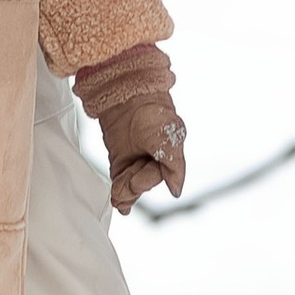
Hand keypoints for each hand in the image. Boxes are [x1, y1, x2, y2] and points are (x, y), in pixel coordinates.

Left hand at [74, 45, 186, 212]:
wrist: (124, 91)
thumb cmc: (152, 110)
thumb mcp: (167, 136)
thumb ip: (174, 164)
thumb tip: (176, 190)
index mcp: (170, 153)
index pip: (161, 176)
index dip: (147, 180)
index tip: (137, 178)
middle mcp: (155, 158)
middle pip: (145, 182)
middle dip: (134, 186)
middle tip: (126, 182)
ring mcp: (137, 158)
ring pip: (132, 184)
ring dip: (126, 192)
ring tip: (118, 195)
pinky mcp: (120, 158)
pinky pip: (121, 181)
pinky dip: (120, 194)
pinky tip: (119, 204)